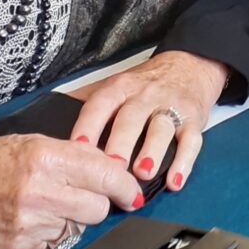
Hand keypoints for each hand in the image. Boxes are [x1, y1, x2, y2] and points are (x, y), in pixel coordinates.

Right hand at [0, 134, 139, 248]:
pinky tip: (29, 223)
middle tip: (79, 196)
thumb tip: (108, 167)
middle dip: (95, 202)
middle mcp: (38, 191)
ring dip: (70, 220)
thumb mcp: (25, 142)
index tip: (132, 191)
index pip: (105, 173)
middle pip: (98, 207)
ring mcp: (28, 225)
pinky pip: (56, 248)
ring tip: (43, 207)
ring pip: (79, 230)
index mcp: (42, 156)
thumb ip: (69, 153)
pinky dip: (50, 238)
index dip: (125, 185)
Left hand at [71, 51, 225, 194]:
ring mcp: (171, 107)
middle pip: (131, 118)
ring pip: (161, 128)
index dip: (88, 125)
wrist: (189, 66)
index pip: (101, 105)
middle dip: (120, 142)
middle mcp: (145, 96)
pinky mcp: (194, 120)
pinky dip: (184, 163)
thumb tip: (54, 122)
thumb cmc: (145, 84)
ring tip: (142, 173)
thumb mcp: (116, 85)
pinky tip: (175, 181)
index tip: (77, 147)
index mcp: (120, 88)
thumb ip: (89, 103)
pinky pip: (191, 141)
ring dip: (152, 151)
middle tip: (111, 166)